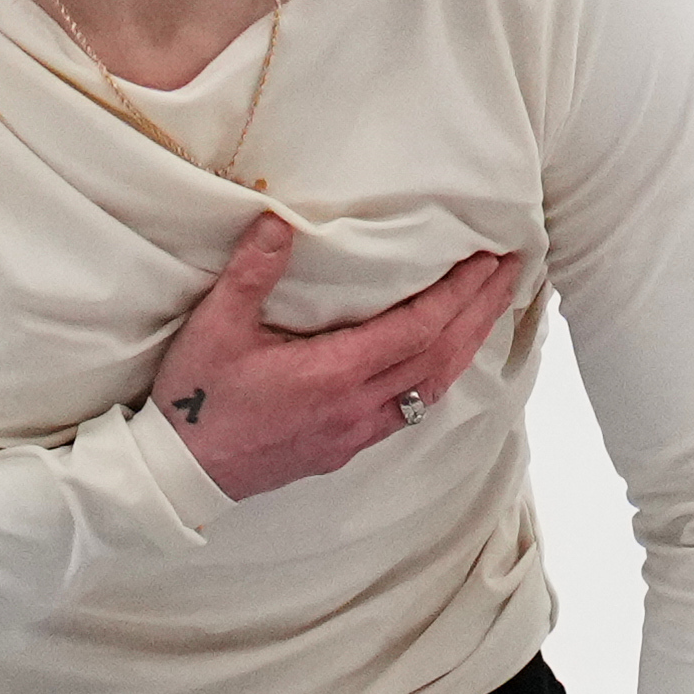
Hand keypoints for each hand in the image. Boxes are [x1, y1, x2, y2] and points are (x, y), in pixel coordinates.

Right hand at [143, 215, 515, 501]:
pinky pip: (412, 411)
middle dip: (480, 312)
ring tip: (490, 308)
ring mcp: (356, 432)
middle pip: (440, 357)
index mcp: (333, 375)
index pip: (417, 329)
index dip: (457, 294)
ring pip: (433, 388)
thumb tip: (276, 220)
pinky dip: (439, 377)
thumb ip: (251, 273)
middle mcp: (357, 407)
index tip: (486, 261)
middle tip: (511, 272)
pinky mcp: (347, 447)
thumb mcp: (216, 326)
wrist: (182, 473)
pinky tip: (445, 359)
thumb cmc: (196, 399)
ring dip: (467, 345)